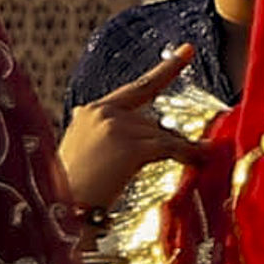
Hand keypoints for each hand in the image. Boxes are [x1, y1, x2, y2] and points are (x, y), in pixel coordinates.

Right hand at [56, 38, 201, 214]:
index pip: (135, 89)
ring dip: (179, 151)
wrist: (62, 212)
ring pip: (163, 136)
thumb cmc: (70, 191)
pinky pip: (170, 148)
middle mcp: (101, 113)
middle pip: (152, 122)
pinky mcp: (129, 146)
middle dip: (167, 142)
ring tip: (196, 161)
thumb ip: (99, 132)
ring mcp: (115, 127)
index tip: (188, 50)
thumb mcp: (81, 151)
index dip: (165, 70)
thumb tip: (118, 124)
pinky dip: (188, 154)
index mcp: (90, 112)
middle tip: (194, 152)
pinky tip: (201, 159)